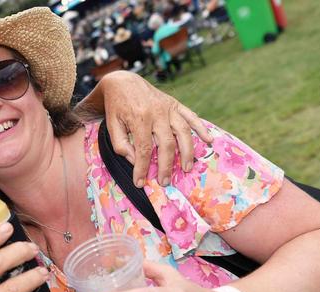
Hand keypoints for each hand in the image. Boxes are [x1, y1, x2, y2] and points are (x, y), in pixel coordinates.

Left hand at [76, 71, 212, 186]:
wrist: (123, 82)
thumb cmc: (116, 107)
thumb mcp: (111, 125)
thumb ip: (121, 144)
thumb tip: (135, 161)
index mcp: (139, 118)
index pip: (144, 149)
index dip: (143, 168)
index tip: (140, 182)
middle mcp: (157, 112)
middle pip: (166, 144)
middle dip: (166, 166)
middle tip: (165, 182)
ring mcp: (168, 107)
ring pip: (183, 132)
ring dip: (187, 152)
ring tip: (187, 168)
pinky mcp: (175, 103)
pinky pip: (191, 116)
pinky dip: (201, 128)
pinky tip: (208, 140)